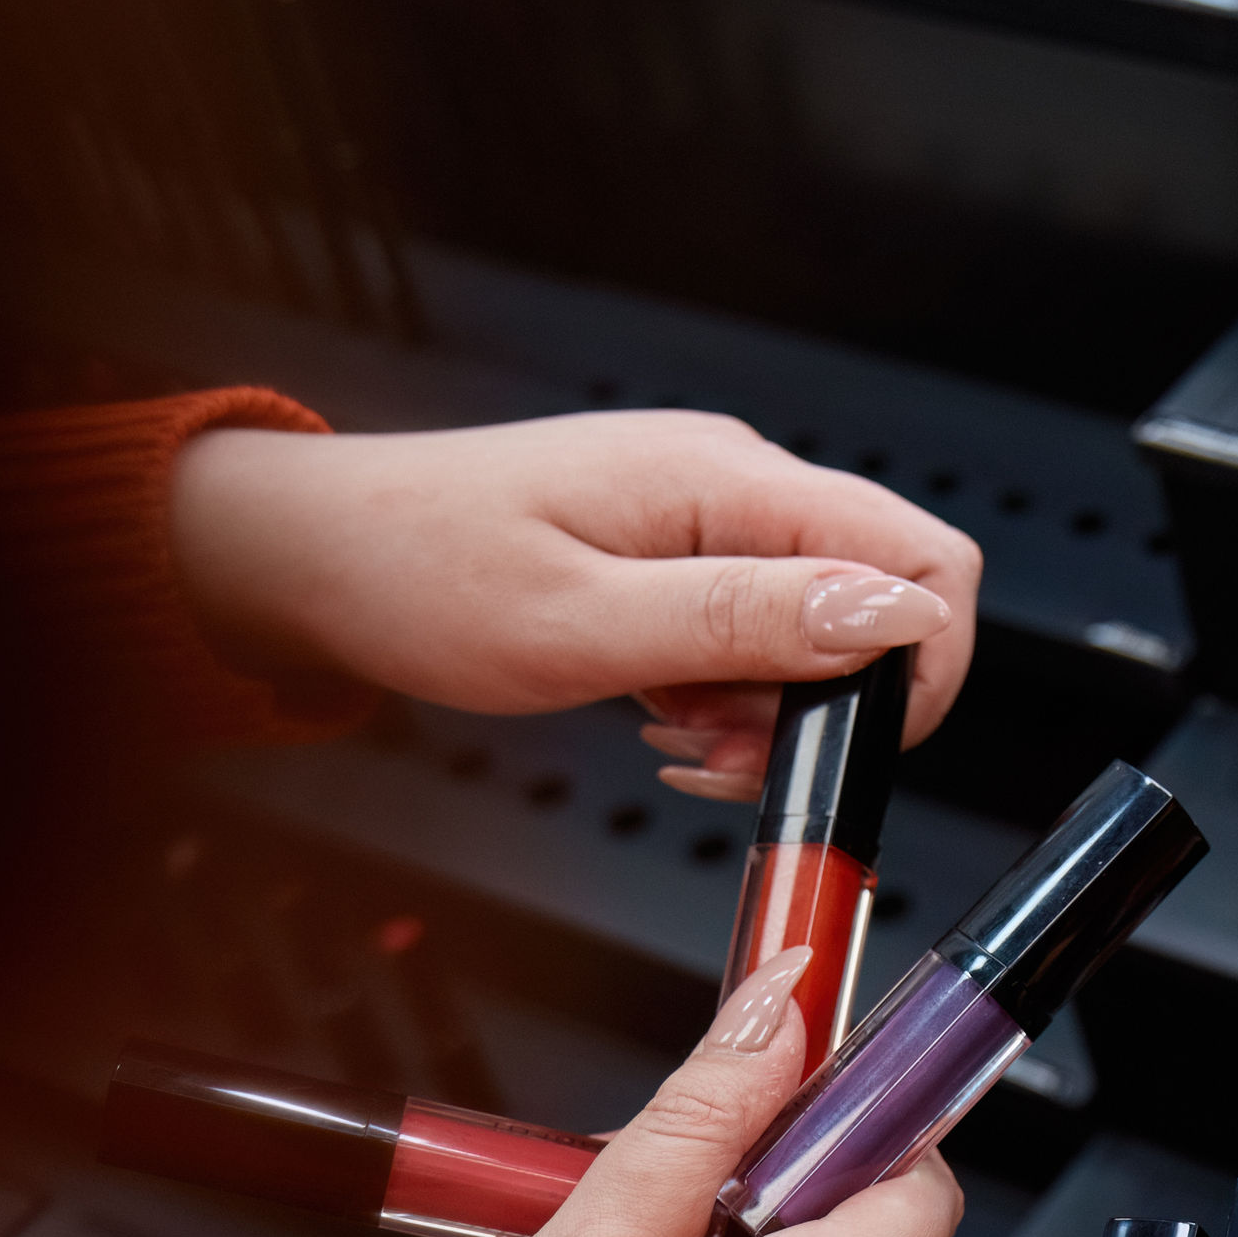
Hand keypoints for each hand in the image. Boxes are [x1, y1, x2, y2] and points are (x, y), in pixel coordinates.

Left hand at [169, 411, 979, 796]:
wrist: (314, 557)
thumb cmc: (415, 573)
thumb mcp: (583, 624)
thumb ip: (746, 621)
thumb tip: (892, 617)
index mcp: (729, 481)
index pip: (923, 558)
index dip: (920, 667)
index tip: (846, 745)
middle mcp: (736, 484)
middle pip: (882, 601)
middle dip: (832, 708)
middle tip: (729, 755)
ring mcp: (711, 517)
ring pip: (825, 632)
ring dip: (773, 713)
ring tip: (677, 736)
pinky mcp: (682, 553)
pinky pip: (762, 634)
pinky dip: (732, 699)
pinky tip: (664, 715)